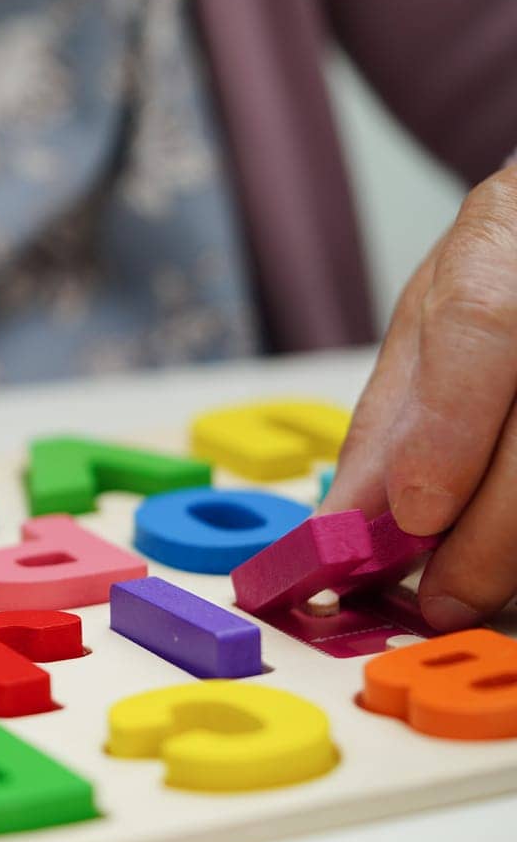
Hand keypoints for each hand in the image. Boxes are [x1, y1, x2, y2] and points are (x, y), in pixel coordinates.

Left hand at [324, 166, 516, 629]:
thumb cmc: (506, 272)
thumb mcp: (432, 319)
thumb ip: (395, 413)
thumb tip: (341, 519)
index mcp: (505, 243)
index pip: (482, 327)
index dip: (450, 428)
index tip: (415, 513)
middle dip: (491, 531)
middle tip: (445, 598)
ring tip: (481, 593)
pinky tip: (515, 565)